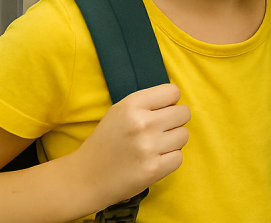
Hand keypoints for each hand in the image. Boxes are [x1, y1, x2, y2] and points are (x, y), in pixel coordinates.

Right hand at [74, 84, 189, 207]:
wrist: (86, 178)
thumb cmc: (107, 142)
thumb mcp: (119, 112)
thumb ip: (148, 103)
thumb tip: (177, 102)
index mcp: (131, 105)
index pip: (172, 92)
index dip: (170, 102)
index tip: (162, 111)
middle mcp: (142, 123)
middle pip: (184, 113)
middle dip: (175, 121)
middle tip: (160, 130)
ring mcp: (148, 147)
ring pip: (184, 135)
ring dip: (173, 141)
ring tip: (155, 146)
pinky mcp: (154, 169)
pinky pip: (179, 157)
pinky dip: (169, 159)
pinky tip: (153, 160)